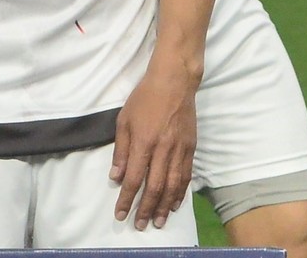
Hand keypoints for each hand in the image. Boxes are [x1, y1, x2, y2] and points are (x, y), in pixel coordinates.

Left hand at [111, 65, 197, 230]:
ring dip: (164, 207)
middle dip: (146, 208)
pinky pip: (186, 176)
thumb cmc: (144, 98)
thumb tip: (116, 177)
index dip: (127, 199)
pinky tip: (174, 204)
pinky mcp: (191, 148)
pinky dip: (180, 193)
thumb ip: (121, 150)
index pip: (134, 178)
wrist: (174, 82)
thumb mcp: (124, 120)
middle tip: (140, 225)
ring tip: (157, 221)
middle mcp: (163, 149)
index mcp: (143, 142)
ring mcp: (179, 150)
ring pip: (173, 185)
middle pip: (155, 187)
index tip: (121, 214)